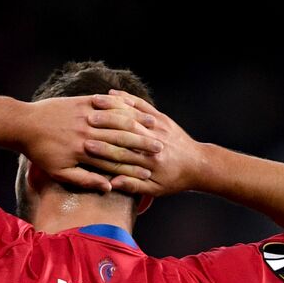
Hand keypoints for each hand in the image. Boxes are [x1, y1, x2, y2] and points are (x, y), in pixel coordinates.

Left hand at [19, 95, 163, 191]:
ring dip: (137, 125)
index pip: (115, 160)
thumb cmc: (41, 153)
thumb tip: (108, 187)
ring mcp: (85, 115)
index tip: (152, 170)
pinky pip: (106, 103)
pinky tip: (135, 110)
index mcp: (84, 152)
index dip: (134, 165)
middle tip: (161, 149)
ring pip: (116, 120)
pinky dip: (122, 107)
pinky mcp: (81, 102)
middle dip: (142, 144)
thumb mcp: (60, 172)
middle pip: (120, 139)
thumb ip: (86, 180)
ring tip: (154, 129)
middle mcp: (87, 132)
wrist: (23, 125)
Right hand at [84, 90, 208, 197]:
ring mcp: (159, 127)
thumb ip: (133, 186)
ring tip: (94, 102)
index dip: (103, 149)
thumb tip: (112, 184)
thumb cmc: (174, 180)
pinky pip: (142, 105)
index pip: (123, 154)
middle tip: (85, 119)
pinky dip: (127, 98)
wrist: (198, 164)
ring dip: (113, 107)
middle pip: (125, 130)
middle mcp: (154, 141)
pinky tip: (112, 93)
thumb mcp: (155, 189)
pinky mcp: (161, 118)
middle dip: (105, 124)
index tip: (85, 146)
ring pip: (133, 114)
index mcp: (151, 161)